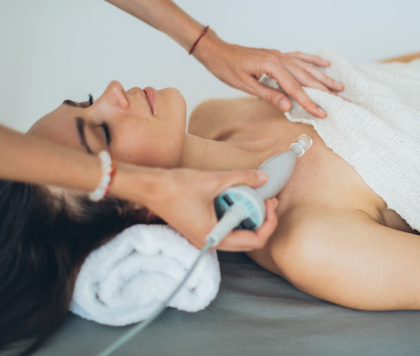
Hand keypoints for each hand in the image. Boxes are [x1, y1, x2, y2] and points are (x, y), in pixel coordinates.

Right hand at [140, 167, 278, 251]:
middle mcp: (211, 242)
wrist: (149, 187)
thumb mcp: (214, 179)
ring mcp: (205, 237)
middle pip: (249, 241)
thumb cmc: (175, 187)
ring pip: (238, 235)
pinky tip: (237, 199)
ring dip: (249, 218)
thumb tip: (263, 177)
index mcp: (215, 237)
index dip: (269, 222)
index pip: (255, 240)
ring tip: (253, 197)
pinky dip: (236, 216)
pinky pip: (226, 229)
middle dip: (262, 221)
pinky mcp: (201, 229)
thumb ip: (242, 178)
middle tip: (266, 200)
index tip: (270, 203)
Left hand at [195, 31, 343, 117]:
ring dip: (323, 78)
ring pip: (307, 68)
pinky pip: (299, 57)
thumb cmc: (227, 68)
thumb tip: (288, 107)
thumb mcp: (245, 86)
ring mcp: (280, 55)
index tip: (322, 113)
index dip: (309, 103)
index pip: (295, 89)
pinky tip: (324, 64)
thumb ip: (269, 95)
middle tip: (341, 101)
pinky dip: (313, 61)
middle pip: (306, 78)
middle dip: (325, 91)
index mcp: (272, 66)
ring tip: (339, 87)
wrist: (217, 51)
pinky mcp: (277, 55)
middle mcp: (280, 58)